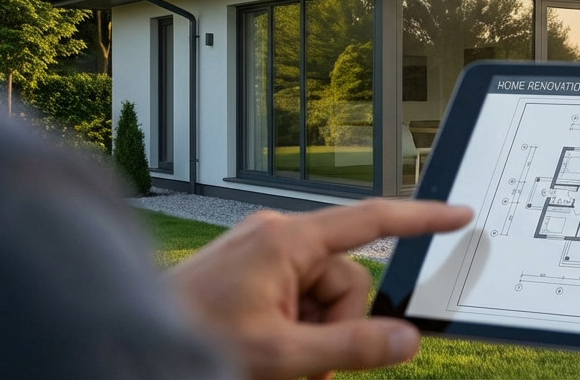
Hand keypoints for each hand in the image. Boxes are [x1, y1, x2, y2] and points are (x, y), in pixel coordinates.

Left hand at [169, 199, 472, 379]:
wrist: (120, 344)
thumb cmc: (190, 340)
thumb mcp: (281, 355)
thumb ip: (352, 346)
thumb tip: (407, 340)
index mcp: (287, 240)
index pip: (372, 221)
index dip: (422, 218)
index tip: (460, 214)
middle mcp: (277, 238)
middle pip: (347, 282)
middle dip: (334, 329)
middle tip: (303, 367)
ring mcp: (260, 256)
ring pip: (322, 299)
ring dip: (310, 339)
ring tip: (275, 367)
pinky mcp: (248, 276)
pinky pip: (295, 302)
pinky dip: (292, 333)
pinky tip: (266, 357)